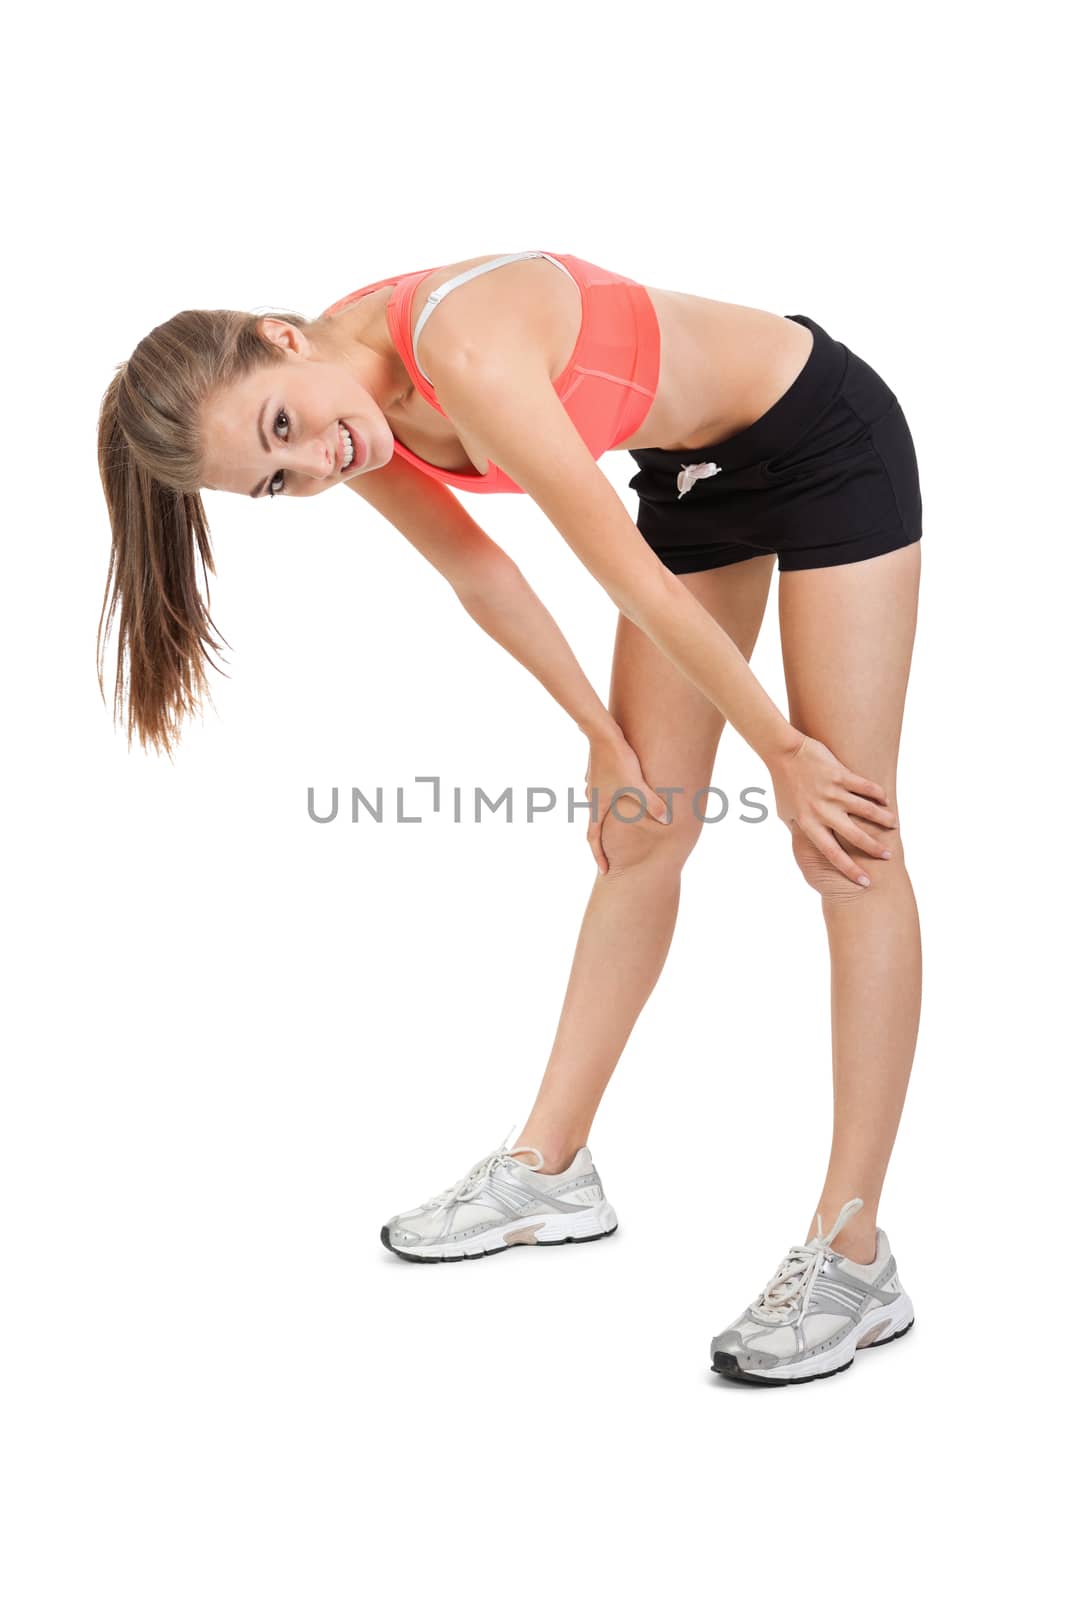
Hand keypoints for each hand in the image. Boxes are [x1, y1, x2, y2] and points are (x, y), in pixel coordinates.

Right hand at [583, 731, 669, 874]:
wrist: (601, 732)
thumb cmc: (617, 760)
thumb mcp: (637, 785)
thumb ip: (652, 805)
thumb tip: (666, 822)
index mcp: (597, 807)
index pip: (593, 839)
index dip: (599, 857)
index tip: (604, 871)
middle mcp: (592, 799)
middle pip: (594, 826)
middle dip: (603, 842)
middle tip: (612, 854)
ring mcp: (594, 785)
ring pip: (599, 808)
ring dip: (607, 820)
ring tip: (620, 827)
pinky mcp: (599, 772)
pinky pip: (603, 793)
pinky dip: (611, 802)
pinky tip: (622, 796)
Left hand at [769, 732, 897, 886]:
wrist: (782, 753)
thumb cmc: (783, 784)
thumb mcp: (786, 813)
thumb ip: (799, 830)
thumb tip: (808, 844)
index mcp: (808, 824)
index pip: (832, 854)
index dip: (850, 869)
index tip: (865, 882)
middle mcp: (822, 811)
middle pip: (854, 836)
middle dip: (874, 848)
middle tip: (888, 856)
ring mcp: (832, 793)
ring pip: (866, 810)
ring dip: (883, 819)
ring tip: (893, 825)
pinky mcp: (840, 775)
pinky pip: (865, 787)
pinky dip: (878, 794)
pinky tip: (885, 799)